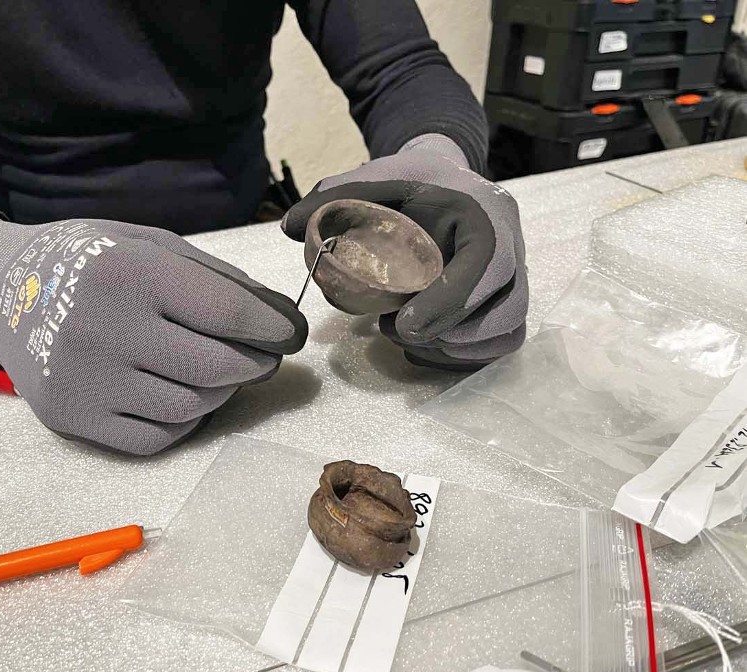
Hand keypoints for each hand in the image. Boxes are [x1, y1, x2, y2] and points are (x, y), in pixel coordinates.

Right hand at [0, 212, 306, 454]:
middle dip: (257, 364)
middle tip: (265, 355)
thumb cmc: (90, 260)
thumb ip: (215, 277)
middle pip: (216, 367)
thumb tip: (278, 316)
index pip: (227, 313)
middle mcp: (105, 329)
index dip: (273, 327)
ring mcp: (86, 381)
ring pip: (190, 407)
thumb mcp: (149, 243)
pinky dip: (184, 421)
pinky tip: (182, 393)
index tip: (291, 333)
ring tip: (220, 369)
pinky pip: (156, 438)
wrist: (3, 292)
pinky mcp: (72, 419)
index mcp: (130, 274)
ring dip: (221, 391)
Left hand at [282, 134, 526, 369]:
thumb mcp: (375, 178)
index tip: (401, 324)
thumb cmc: (412, 182)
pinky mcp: (509, 303)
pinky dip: (462, 357)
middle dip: (444, 333)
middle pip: (504, 311)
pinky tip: (424, 347)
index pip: (486, 265)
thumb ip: (334, 198)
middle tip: (394, 329)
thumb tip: (291, 227)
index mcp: (485, 213)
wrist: (448, 182)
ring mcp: (517, 279)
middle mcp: (515, 248)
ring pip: (505, 335)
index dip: (448, 303)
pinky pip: (500, 345)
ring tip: (406, 337)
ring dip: (452, 350)